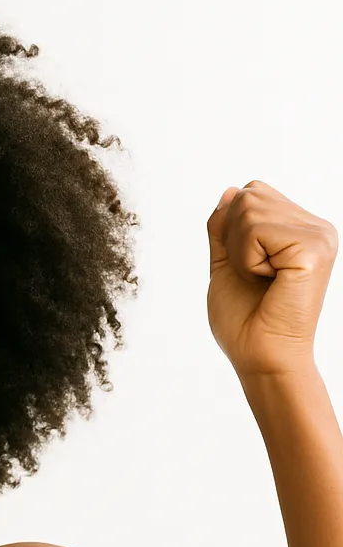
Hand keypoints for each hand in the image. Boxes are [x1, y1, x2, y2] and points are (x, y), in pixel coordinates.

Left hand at [207, 179, 337, 378]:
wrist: (259, 356)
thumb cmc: (245, 320)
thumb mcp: (226, 262)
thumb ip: (226, 227)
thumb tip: (231, 190)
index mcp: (301, 228)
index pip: (252, 192)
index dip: (231, 227)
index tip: (247, 266)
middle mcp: (317, 227)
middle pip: (249, 195)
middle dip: (233, 239)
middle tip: (254, 277)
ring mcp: (319, 236)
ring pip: (249, 209)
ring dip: (240, 252)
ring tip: (262, 280)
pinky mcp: (314, 249)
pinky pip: (256, 230)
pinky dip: (248, 260)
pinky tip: (269, 281)